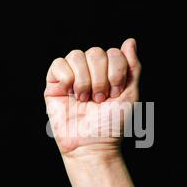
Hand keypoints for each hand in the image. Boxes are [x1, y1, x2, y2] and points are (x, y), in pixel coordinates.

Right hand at [44, 38, 140, 157]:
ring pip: (76, 55)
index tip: (115, 94)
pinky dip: (67, 77)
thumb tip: (130, 41)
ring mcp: (71, 77)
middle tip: (99, 99)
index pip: (113, 53)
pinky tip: (71, 93)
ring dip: (85, 79)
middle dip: (101, 78)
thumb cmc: (111, 125)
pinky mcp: (54, 85)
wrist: (92, 146)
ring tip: (85, 99)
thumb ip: (133, 67)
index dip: (116, 72)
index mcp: (108, 73)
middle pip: (95, 52)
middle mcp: (90, 72)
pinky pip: (58, 64)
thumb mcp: (131, 95)